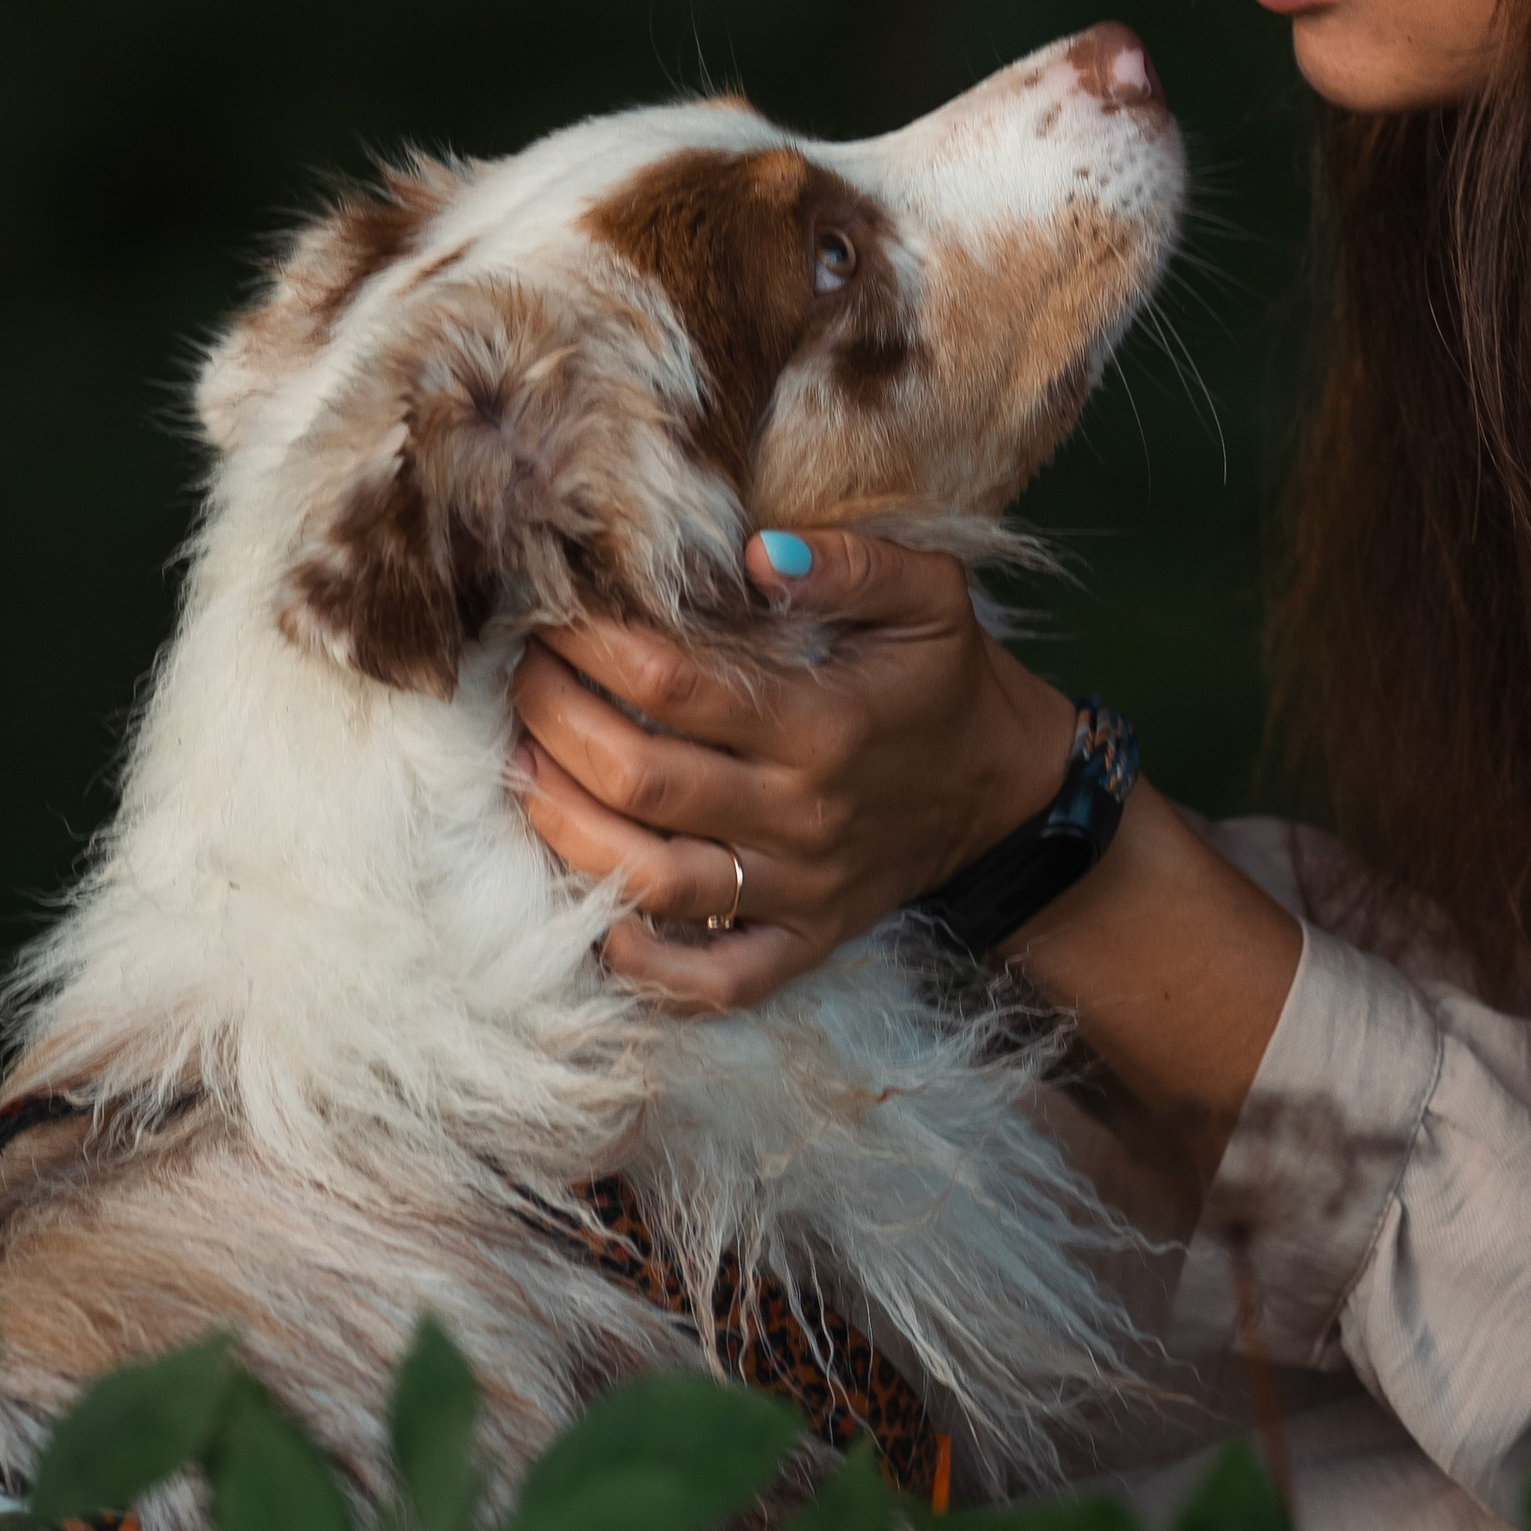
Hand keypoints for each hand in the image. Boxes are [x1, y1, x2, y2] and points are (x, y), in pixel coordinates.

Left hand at [507, 530, 1075, 1012]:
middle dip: (555, 723)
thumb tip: (756, 551)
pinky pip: (709, 979)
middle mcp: (802, 817)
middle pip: (640, 781)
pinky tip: (587, 908)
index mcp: (825, 725)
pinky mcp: (801, 944)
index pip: (675, 686)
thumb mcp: (931, 599)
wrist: (1009, 796)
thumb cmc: (949, 684)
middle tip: (522, 677)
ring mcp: (799, 891)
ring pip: (649, 879)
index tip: (553, 612)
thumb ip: (853, 564)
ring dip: (562, 825)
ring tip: (522, 765)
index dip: (594, 646)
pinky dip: (639, 963)